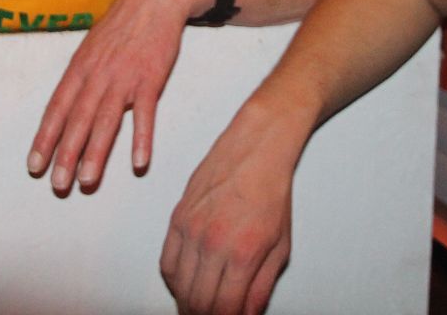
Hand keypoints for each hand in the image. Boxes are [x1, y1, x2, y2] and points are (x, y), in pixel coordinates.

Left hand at [27, 0, 205, 193]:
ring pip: (106, 121)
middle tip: (58, 185)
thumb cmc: (121, 24)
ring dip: (96, 153)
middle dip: (65, 155)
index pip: (56, 108)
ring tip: (86, 180)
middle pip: (78, 120)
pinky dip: (142, 138)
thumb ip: (80, 77)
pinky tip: (139, 162)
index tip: (34, 166)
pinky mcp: (151, 79)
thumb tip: (65, 106)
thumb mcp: (90, 45)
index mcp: (79, 68)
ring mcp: (124, 78)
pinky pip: (146, 114)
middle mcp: (97, 75)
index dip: (44, 138)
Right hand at [161, 106, 298, 314]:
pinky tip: (184, 286)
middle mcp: (213, 242)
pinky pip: (166, 262)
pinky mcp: (178, 218)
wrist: (256, 149)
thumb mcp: (280, 246)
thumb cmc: (272, 192)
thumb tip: (247, 314)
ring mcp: (191, 229)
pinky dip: (173, 281)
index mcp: (243, 252)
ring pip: (178, 285)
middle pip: (197, 301)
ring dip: (186, 303)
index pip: (223, 308)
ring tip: (197, 308)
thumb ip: (262, 286)